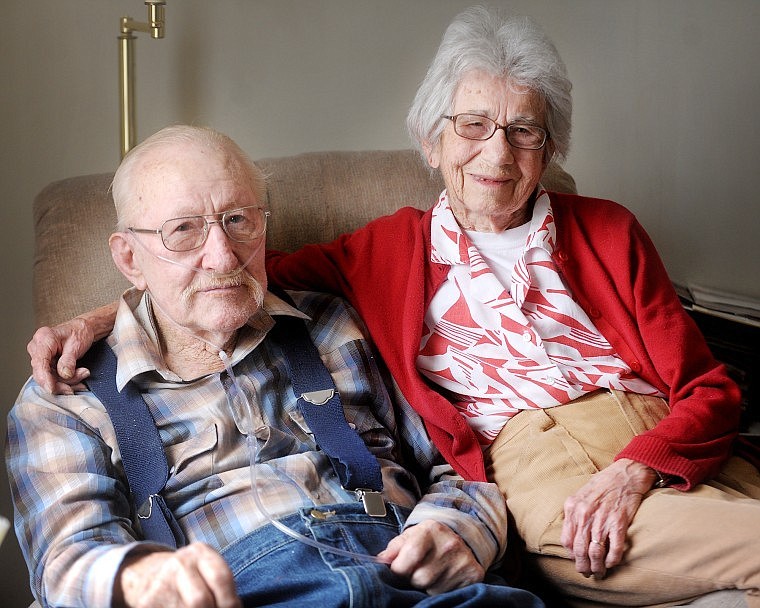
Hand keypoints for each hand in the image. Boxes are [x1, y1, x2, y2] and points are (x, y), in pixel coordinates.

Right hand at [28, 319, 92, 393]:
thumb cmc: (79, 332)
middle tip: (80, 382)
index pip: (39, 362)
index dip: (44, 378)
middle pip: (43, 373)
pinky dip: (67, 381)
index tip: (52, 389)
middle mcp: (37, 348)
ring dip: (68, 381)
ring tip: (83, 373)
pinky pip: (53, 377)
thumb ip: (69, 360)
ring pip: (49, 378)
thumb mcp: (77, 345)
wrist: (82, 330)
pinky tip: (79, 377)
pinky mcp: (46, 364)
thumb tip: (64, 375)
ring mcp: (40, 357)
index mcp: (43, 339)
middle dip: (62, 382)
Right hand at [114, 544, 241, 607]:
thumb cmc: (191, 575)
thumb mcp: (208, 568)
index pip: (221, 578)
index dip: (230, 601)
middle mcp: (180, 564)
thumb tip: (233, 607)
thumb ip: (222, 585)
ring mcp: (161, 582)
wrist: (148, 574)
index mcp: (200, 552)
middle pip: (200, 601)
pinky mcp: (147, 602)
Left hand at [377, 520, 484, 594]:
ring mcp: (463, 559)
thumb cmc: (427, 540)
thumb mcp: (410, 537)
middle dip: (413, 579)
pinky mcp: (473, 574)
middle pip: (421, 577)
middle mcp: (450, 543)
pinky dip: (441, 590)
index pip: (411, 555)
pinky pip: (448, 593)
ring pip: (433, 589)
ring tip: (430, 575)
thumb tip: (380, 561)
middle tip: (415, 573)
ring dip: (426, 587)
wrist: (459, 538)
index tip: (396, 571)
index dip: (398, 569)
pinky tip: (442, 579)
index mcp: (431, 530)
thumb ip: (393, 548)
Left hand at [560, 458, 655, 577]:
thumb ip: (573, 514)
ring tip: (599, 572)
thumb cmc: (602, 485)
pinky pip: (614, 548)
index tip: (575, 560)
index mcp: (572, 507)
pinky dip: (613, 560)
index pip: (566, 540)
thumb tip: (570, 537)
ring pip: (595, 552)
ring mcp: (602, 519)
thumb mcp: (579, 496)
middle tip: (586, 573)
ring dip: (597, 567)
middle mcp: (585, 514)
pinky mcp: (619, 522)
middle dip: (582, 566)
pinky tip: (612, 563)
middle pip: (579, 550)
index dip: (571, 554)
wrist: (624, 475)